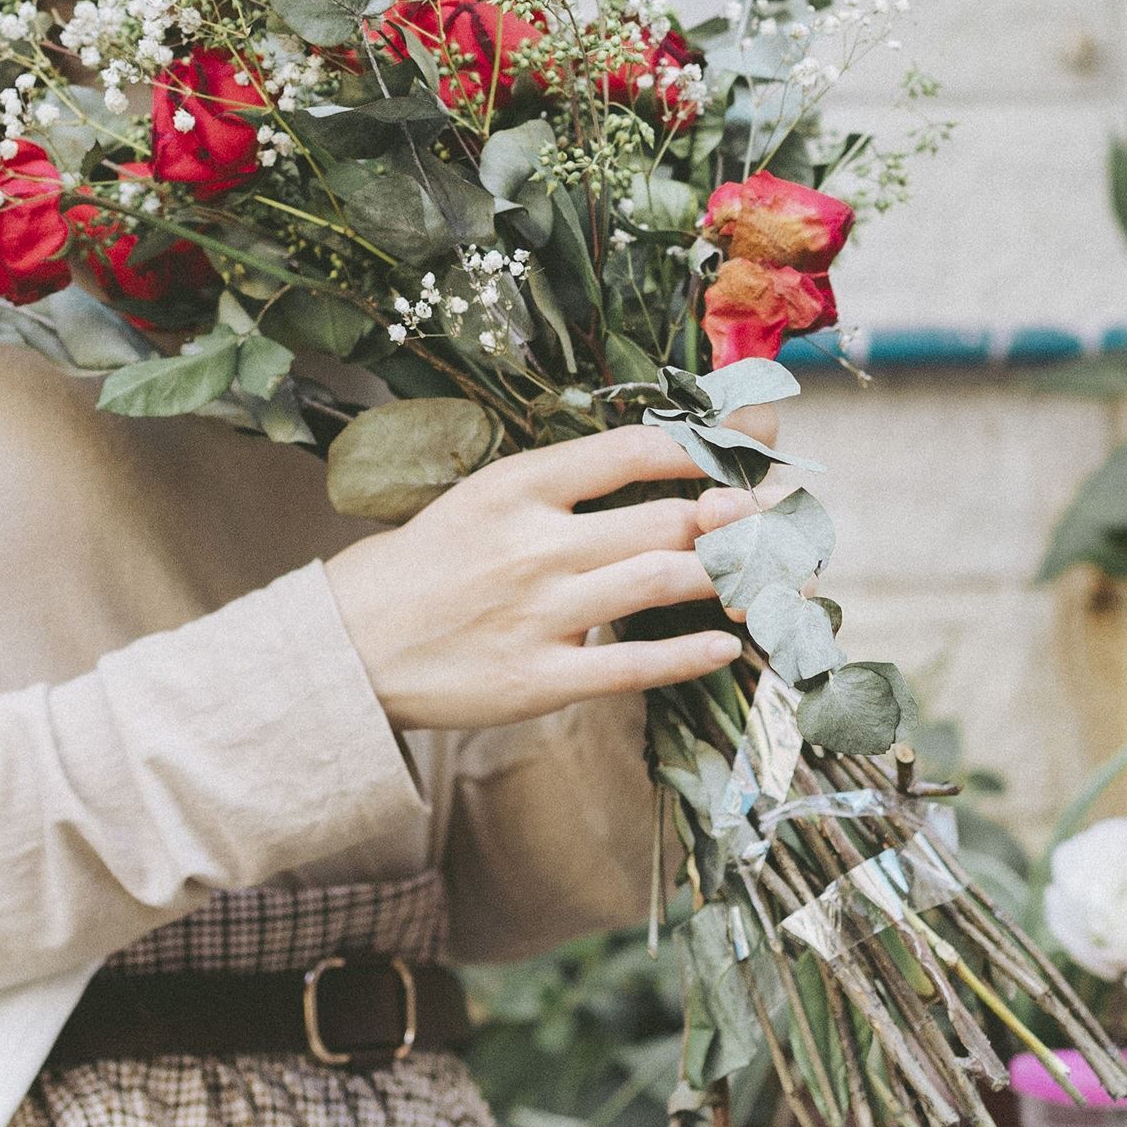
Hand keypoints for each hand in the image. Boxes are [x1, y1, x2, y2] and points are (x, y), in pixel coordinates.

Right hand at [326, 420, 768, 732]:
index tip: (743, 447)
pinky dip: (690, 655)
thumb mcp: (480, 498)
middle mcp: (534, 545)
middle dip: (734, 515)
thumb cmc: (421, 565)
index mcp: (515, 487)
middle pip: (664, 520)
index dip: (699, 447)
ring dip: (728, 575)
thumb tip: (650, 468)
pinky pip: (633, 666)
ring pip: (661, 583)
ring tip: (767, 573)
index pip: (629, 451)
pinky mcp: (540, 680)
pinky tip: (727, 645)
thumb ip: (558, 487)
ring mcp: (540, 615)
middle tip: (777, 514)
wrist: (350, 646)